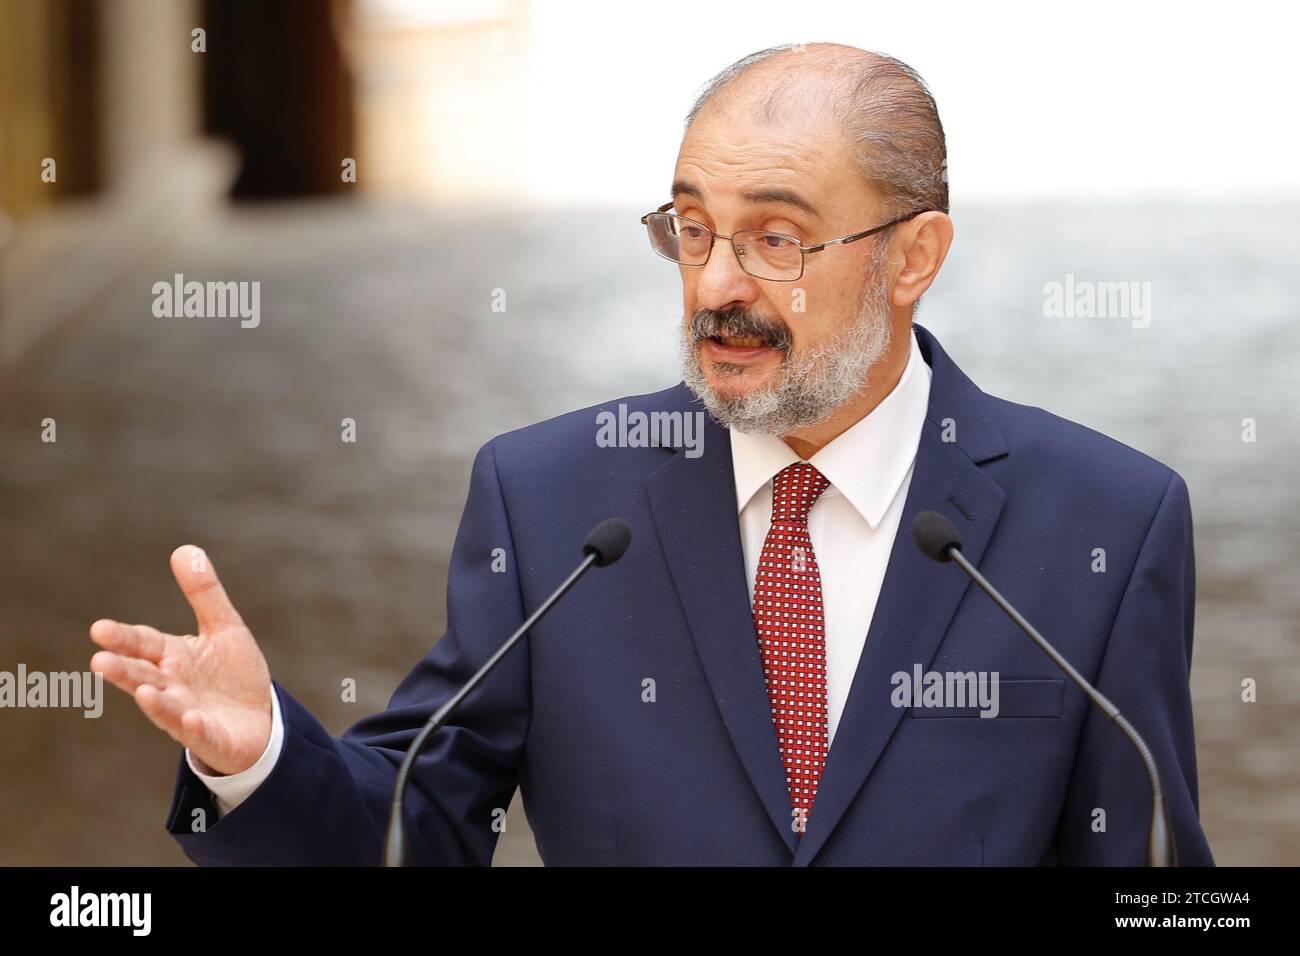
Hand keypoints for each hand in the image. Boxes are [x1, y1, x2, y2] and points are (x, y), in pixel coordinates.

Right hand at [89, 545, 272, 775]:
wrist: (260, 720)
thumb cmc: (233, 673)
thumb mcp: (224, 627)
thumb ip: (204, 593)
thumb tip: (184, 548)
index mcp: (172, 657)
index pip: (143, 643)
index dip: (123, 637)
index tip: (98, 629)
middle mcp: (173, 686)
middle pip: (143, 675)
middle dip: (123, 670)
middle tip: (99, 661)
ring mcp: (188, 715)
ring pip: (166, 708)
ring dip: (155, 701)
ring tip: (142, 690)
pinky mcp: (211, 738)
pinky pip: (201, 734)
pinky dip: (195, 727)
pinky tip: (193, 718)